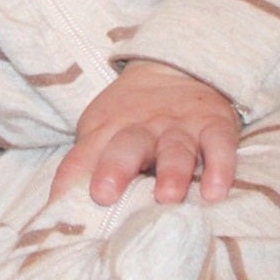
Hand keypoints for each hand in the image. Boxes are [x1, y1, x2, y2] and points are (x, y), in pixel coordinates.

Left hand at [50, 61, 239, 208]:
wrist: (178, 66)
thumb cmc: (133, 119)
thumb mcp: (102, 132)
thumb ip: (85, 168)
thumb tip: (60, 213)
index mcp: (107, 131)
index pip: (82, 156)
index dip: (70, 178)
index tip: (59, 207)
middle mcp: (142, 129)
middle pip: (126, 146)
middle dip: (115, 168)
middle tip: (105, 194)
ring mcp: (180, 127)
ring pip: (175, 149)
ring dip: (171, 172)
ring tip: (167, 196)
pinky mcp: (215, 125)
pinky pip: (220, 145)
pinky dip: (220, 167)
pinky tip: (215, 191)